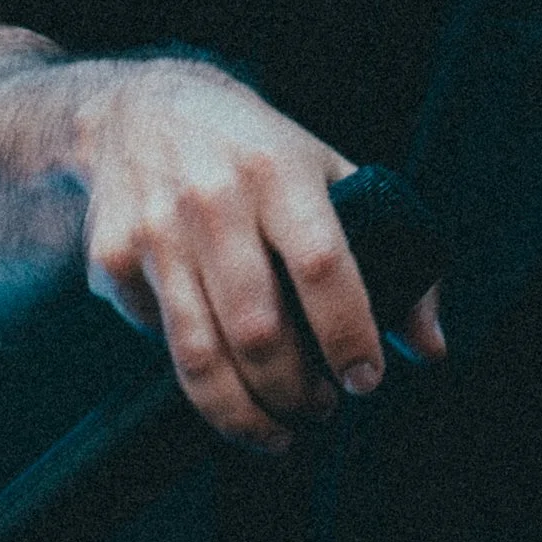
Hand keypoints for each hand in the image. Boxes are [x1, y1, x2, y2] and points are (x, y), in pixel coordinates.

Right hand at [70, 54, 447, 452]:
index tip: (366, 380)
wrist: (137, 110)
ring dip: (245, 414)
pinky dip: (195, 368)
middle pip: (257, 329)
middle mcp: (213, 199)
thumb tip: (431, 349)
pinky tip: (218, 363)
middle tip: (321, 409)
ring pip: (198, 357)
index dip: (348, 332)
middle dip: (296, 392)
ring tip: (278, 432)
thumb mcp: (327, 170)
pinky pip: (160, 341)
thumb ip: (387, 252)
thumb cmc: (254, 151)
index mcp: (278, 170)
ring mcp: (155, 231)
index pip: (321, 265)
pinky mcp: (110, 261)